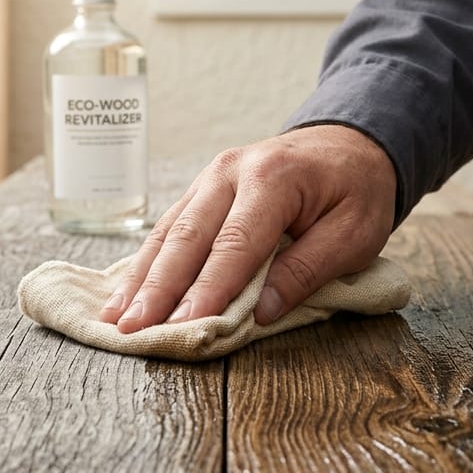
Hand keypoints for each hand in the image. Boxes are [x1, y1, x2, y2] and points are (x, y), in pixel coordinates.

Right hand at [100, 124, 396, 332]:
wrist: (350, 144)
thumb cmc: (357, 192)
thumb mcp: (355, 234)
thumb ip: (309, 270)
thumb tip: (263, 313)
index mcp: (272, 179)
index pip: (235, 245)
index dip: (208, 290)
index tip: (185, 327)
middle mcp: (230, 172)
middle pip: (187, 237)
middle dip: (157, 288)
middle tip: (132, 329)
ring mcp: (210, 178)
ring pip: (169, 233)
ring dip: (140, 279)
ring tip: (115, 318)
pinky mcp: (202, 191)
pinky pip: (170, 229)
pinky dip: (147, 263)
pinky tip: (127, 292)